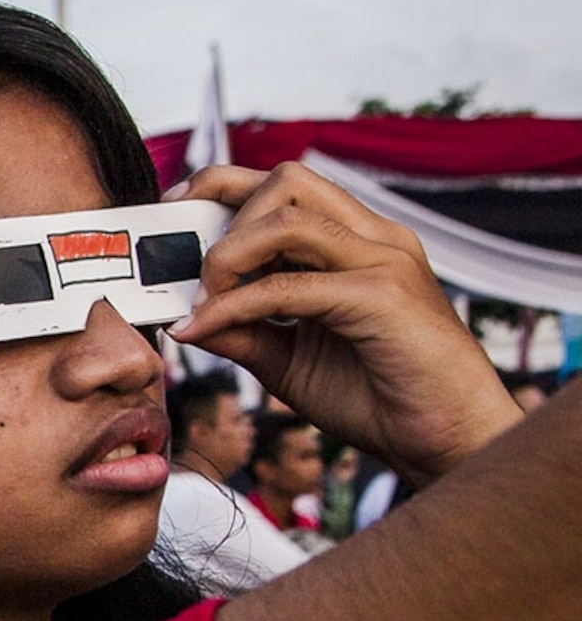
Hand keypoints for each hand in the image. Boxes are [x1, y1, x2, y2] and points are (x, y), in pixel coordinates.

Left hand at [173, 163, 520, 484]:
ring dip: (227, 255)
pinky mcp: (382, 297)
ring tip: (199, 302)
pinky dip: (236, 305)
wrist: (447, 439)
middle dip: (221, 209)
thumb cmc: (378, 398)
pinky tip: (204, 327)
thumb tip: (182, 317)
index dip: (223, 185)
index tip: (172, 211)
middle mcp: (375, 239)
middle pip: (288, 181)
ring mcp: (384, 261)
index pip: (286, 185)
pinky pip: (289, 287)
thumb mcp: (289, 361)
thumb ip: (242, 332)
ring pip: (288, 220)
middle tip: (182, 264)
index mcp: (357, 242)